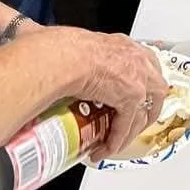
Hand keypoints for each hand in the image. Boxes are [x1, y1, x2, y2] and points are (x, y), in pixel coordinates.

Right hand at [64, 29, 169, 159]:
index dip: (142, 82)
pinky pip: (128, 125)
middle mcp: (138, 59)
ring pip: (144, 113)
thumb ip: (67, 50)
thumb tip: (33, 40)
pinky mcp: (132, 97)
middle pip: (156, 89)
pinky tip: (104, 149)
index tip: (136, 97)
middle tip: (132, 125)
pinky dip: (116, 140)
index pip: (144, 63)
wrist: (62, 58)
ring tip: (112, 144)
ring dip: (128, 132)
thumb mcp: (73, 46)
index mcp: (124, 45)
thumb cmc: (61, 49)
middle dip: (147, 109)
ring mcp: (138, 78)